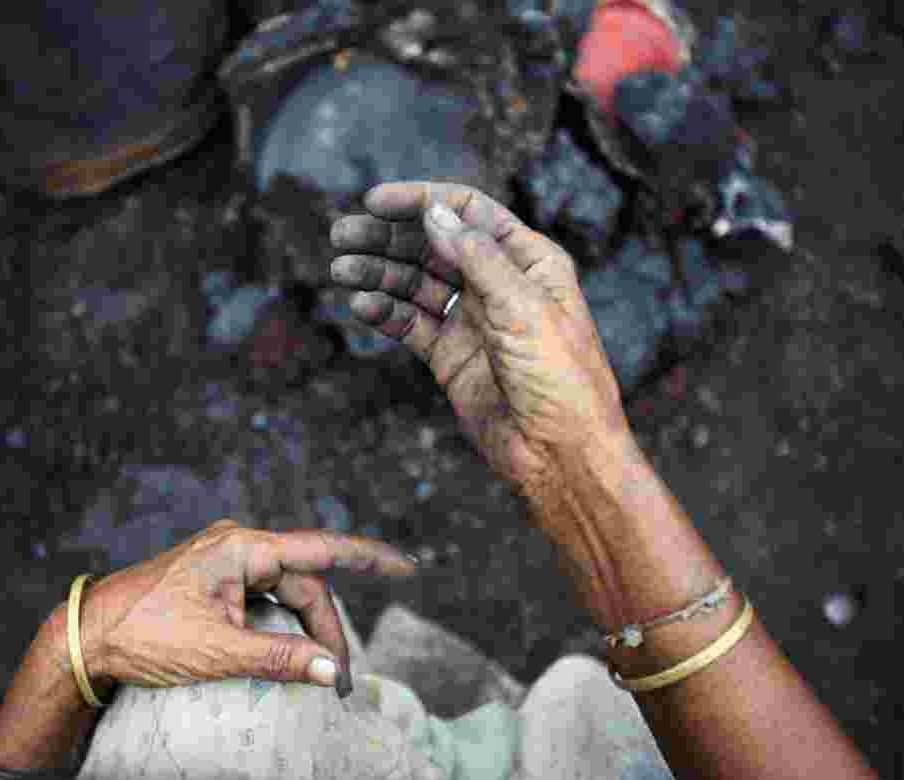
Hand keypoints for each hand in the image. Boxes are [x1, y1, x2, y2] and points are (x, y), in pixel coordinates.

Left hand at [49, 519, 417, 696]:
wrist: (88, 636)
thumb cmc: (145, 635)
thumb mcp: (218, 652)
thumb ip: (280, 659)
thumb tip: (333, 671)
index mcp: (242, 548)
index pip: (320, 549)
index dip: (368, 557)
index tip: (407, 566)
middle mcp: (239, 546)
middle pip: (304, 585)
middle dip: (327, 630)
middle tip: (341, 680)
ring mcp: (228, 562)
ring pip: (286, 594)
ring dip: (306, 630)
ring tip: (322, 671)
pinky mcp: (218, 580)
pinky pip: (266, 598)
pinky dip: (283, 625)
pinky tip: (291, 650)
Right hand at [330, 182, 631, 494]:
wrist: (560, 455)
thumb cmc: (562, 380)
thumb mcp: (524, 309)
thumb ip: (477, 258)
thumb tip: (435, 213)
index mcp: (528, 262)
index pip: (468, 213)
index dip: (422, 201)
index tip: (377, 202)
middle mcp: (498, 285)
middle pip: (434, 245)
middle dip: (388, 237)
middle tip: (343, 234)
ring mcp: (472, 322)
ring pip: (416, 284)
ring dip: (378, 273)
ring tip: (341, 269)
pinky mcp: (452, 357)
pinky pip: (412, 324)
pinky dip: (386, 312)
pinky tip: (363, 306)